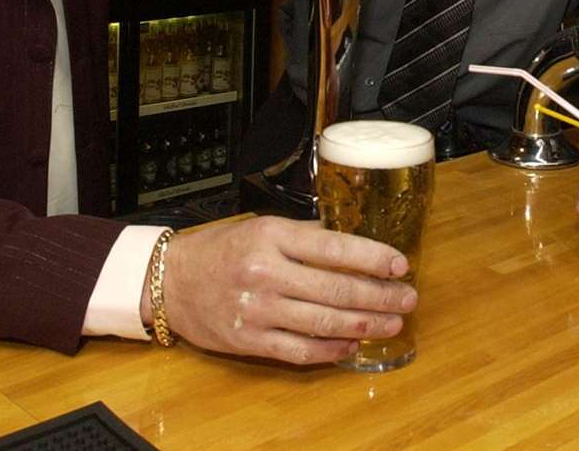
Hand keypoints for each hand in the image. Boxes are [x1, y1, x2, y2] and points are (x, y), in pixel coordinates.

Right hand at [149, 216, 416, 364]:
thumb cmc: (221, 250)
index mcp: (272, 236)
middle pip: (336, 289)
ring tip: (391, 322)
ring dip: (365, 324)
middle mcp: (266, 273)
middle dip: (380, 295)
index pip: (334, 247)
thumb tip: (353, 245)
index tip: (400, 264)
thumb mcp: (262, 227)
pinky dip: (332, 350)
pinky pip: (301, 350)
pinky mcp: (251, 341)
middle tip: (408, 298)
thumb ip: (304, 235)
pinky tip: (352, 345)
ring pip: (324, 322)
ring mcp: (258, 310)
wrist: (170, 281)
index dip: (373, 258)